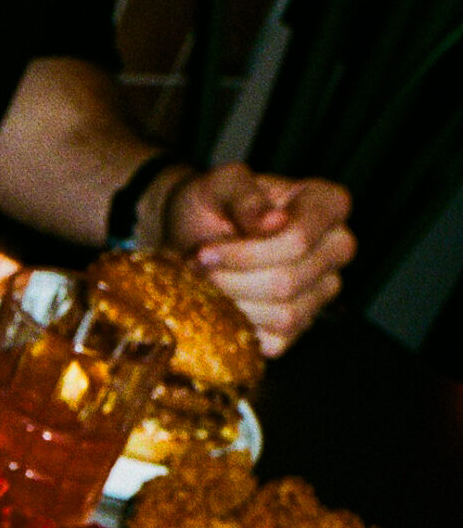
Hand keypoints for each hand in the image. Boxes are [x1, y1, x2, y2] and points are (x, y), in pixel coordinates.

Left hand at [164, 166, 354, 357]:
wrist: (190, 236)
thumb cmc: (211, 204)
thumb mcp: (219, 185)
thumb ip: (244, 195)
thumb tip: (275, 221)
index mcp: (327, 204)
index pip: (298, 240)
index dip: (246, 253)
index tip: (203, 252)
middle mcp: (336, 247)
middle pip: (288, 281)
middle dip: (232, 280)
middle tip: (195, 270)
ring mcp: (323, 289)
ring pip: (284, 315)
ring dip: (232, 305)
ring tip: (204, 286)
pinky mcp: (301, 325)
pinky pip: (277, 341)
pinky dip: (241, 329)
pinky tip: (220, 308)